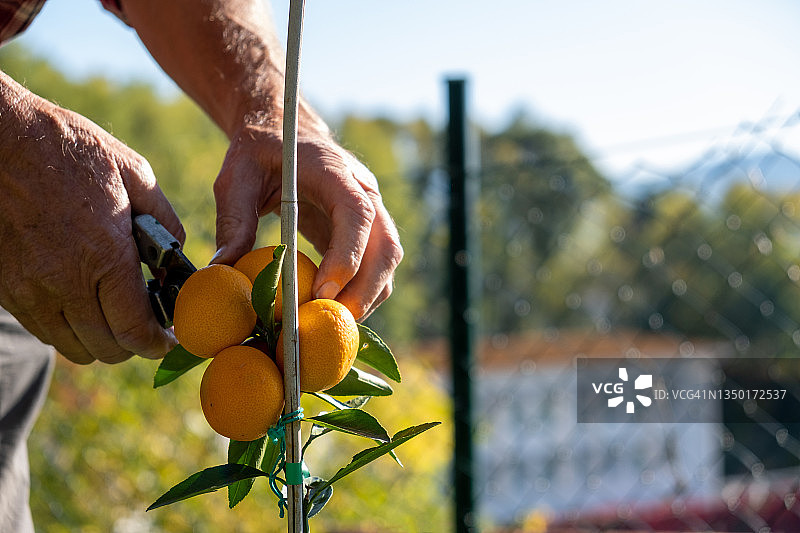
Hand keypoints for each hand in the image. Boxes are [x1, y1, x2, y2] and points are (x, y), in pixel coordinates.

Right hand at [0, 78, 183, 363]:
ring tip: (113, 315)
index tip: (169, 339)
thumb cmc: (68, 149)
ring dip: (99, 340)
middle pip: (106, 349)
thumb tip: (176, 257)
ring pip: (72, 346)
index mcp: (104, 256)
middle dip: (133, 344)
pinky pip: (43, 329)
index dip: (157, 344)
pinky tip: (80, 300)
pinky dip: (67, 327)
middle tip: (145, 325)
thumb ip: (164, 222)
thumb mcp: (134, 174)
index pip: (134, 331)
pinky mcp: (5, 289)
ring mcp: (28, 290)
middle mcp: (64, 283)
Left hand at [211, 124, 402, 319]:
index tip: (324, 291)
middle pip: (386, 247)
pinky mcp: (365, 232)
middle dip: (364, 290)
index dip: (348, 255)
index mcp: (335, 172)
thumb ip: (233, 220)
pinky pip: (376, 267)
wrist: (283, 133)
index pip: (357, 214)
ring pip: (388, 261)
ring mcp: (371, 212)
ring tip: (330, 322)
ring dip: (367, 296)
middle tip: (330, 322)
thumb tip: (222, 270)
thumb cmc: (258, 153)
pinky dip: (361, 292)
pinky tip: (332, 308)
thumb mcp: (236, 178)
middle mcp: (363, 192)